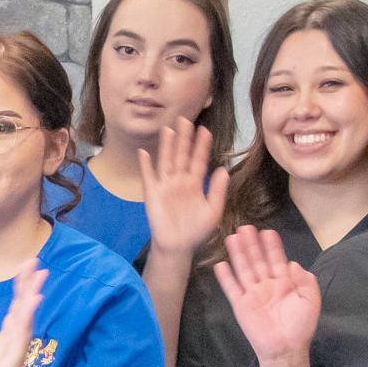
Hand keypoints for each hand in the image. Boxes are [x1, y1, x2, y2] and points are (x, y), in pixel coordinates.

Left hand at [0, 262, 47, 366]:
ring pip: (27, 310)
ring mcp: (19, 337)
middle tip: (35, 261)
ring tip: (39, 275)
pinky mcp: (18, 347)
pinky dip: (28, 313)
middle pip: (25, 300)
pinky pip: (23, 327)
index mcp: (11, 326)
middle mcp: (18, 328)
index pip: (18, 300)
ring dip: (32, 292)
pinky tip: (33, 300)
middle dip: (29, 281)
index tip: (27, 264)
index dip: (22, 282)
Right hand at [138, 120, 229, 261]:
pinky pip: (148, 176)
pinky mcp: (152, 193)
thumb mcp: (213, 211)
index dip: (202, 146)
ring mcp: (165, 186)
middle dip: (184, 138)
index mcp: (195, 184)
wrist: (177, 247)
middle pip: (182, 155)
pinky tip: (143, 152)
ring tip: (168, 129)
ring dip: (166, 145)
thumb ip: (218, 190)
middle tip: (186, 120)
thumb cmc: (196, 230)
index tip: (205, 130)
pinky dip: (145, 165)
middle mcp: (180, 181)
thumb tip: (223, 169)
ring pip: (166, 161)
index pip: (199, 160)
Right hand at [210, 226, 319, 360]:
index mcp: (284, 283)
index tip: (267, 231)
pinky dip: (226, 278)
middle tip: (246, 227)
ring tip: (232, 237)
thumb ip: (305, 280)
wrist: (286, 349)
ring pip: (244, 270)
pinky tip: (220, 265)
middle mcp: (267, 285)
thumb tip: (293, 263)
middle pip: (257, 260)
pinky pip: (232, 289)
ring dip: (238, 254)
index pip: (276, 259)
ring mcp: (253, 295)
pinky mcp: (241, 306)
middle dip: (252, 244)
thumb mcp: (311, 300)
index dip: (272, 246)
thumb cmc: (301, 326)